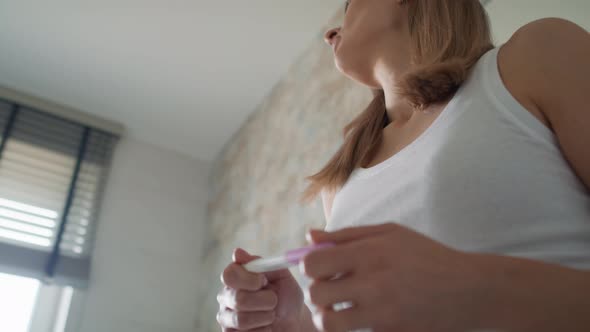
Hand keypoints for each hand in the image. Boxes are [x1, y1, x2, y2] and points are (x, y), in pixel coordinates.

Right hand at [217, 248, 308, 331]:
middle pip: (238, 299)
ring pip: (242, 319)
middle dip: (265, 300)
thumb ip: (262, 264)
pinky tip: (266, 328)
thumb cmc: (286, 297)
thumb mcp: (281, 277)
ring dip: (266, 317)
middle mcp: (226, 296)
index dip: (249, 279)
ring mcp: (226, 318)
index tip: (265, 281)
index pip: (229, 274)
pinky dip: (263, 331)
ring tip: (272, 315)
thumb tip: (237, 252)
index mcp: (236, 277)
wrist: (293, 323)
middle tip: (274, 301)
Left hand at [300, 223, 483, 331]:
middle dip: (317, 292)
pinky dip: (353, 326)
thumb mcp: (390, 233)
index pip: (314, 263)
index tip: (320, 267)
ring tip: (341, 307)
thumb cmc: (428, 256)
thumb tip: (309, 237)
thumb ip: (346, 235)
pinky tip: (367, 315)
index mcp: (370, 253)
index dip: (309, 266)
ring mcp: (381, 313)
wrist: (469, 291)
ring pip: (328, 322)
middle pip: (316, 294)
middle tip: (330, 288)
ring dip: (329, 315)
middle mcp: (373, 283)